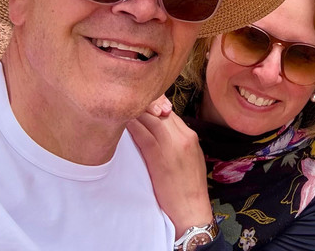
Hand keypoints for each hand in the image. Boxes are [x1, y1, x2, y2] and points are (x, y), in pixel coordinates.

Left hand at [129, 98, 213, 238]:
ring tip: (122, 110)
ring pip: (152, 119)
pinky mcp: (160, 157)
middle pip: (161, 111)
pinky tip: (123, 123)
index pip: (170, 113)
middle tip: (127, 104)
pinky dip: (133, 126)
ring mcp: (173, 145)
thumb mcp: (190, 160)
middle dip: (144, 106)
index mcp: (191, 136)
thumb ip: (179, 144)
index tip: (140, 108)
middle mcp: (184, 136)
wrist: (192, 209)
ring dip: (137, 113)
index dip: (154, 108)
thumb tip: (162, 135)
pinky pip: (144, 134)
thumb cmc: (188, 188)